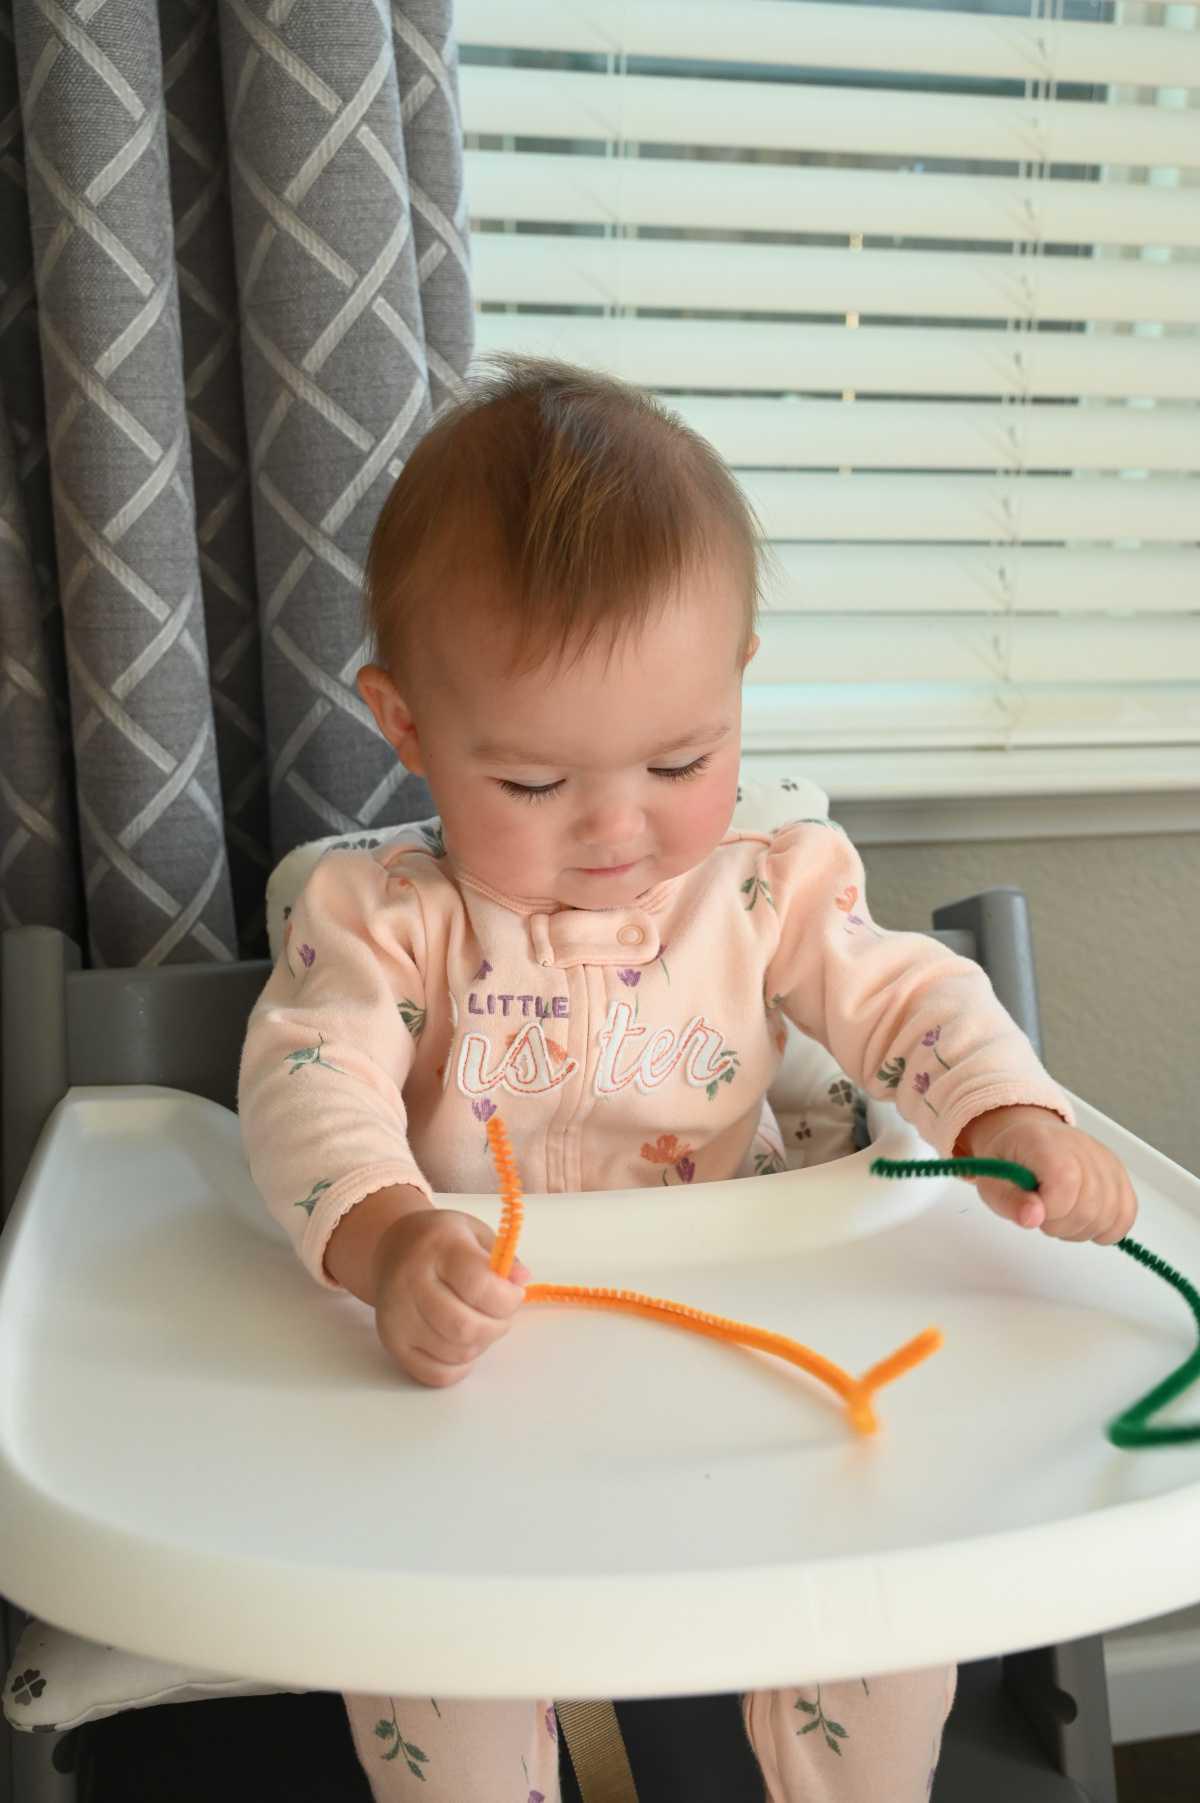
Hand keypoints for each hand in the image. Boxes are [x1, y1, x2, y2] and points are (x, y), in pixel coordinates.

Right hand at [371, 1207, 529, 1386]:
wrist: (393, 1248)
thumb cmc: (441, 1241)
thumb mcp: (476, 1233)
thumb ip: (503, 1258)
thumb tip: (520, 1280)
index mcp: (439, 1247)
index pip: (478, 1286)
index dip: (507, 1298)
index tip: (514, 1293)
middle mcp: (412, 1281)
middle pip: (466, 1327)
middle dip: (497, 1326)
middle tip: (500, 1314)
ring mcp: (398, 1315)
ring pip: (455, 1353)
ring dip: (481, 1345)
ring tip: (481, 1323)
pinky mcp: (392, 1342)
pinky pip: (435, 1374)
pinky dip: (459, 1367)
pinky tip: (463, 1345)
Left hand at [958, 1105, 1136, 1245]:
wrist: (1026, 1134)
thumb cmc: (1009, 1160)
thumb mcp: (991, 1182)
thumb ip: (1009, 1202)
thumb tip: (1033, 1217)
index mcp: (1044, 1143)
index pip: (1065, 1183)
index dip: (1050, 1209)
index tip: (1032, 1209)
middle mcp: (1082, 1147)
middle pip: (1089, 1207)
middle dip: (1061, 1226)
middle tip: (1043, 1215)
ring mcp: (1105, 1160)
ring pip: (1110, 1215)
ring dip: (1081, 1229)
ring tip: (1060, 1215)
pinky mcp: (1119, 1174)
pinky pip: (1127, 1214)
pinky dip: (1106, 1228)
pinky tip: (1083, 1220)